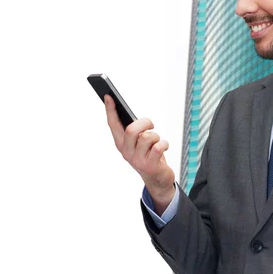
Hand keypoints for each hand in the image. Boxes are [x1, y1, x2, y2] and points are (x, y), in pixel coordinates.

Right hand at [105, 94, 175, 210]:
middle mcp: (126, 152)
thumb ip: (134, 129)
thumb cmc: (148, 153)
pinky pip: (159, 147)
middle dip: (145, 123)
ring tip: (156, 142)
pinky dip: (164, 144)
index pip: (112, 124)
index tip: (108, 96)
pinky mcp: (149, 165)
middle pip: (131, 130)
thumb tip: (130, 114)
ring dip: (156, 135)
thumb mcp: (138, 141)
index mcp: (121, 143)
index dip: (110, 110)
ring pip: (147, 137)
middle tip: (151, 125)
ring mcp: (137, 160)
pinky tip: (163, 148)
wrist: (157, 178)